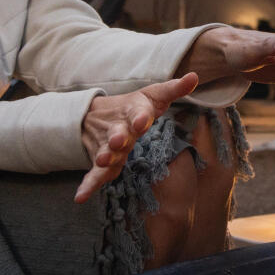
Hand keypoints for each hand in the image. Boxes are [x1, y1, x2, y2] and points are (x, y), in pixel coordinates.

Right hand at [76, 74, 199, 202]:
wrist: (96, 115)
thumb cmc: (136, 107)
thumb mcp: (153, 95)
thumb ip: (174, 89)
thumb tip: (194, 77)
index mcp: (133, 111)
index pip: (138, 112)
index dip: (141, 117)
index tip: (144, 121)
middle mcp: (118, 128)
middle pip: (117, 132)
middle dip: (118, 137)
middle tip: (118, 141)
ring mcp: (107, 145)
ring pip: (105, 152)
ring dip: (103, 156)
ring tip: (102, 161)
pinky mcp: (101, 162)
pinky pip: (93, 174)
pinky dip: (87, 185)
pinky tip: (80, 198)